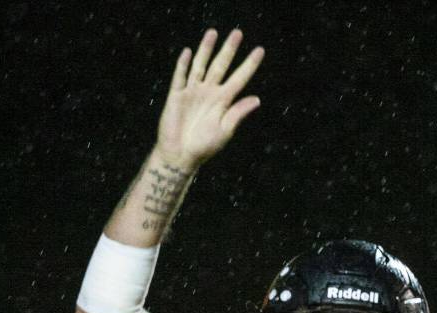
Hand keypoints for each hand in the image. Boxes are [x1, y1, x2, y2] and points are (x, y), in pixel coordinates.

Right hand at [156, 28, 263, 172]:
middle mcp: (209, 93)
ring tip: (213, 33)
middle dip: (229, 50)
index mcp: (223, 102)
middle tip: (238, 33)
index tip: (260, 51)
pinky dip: (184, 65)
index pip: (239, 79)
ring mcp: (192, 92)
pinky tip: (189, 52)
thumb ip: (238, 113)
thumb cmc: (204, 147)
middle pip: (220, 66)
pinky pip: (180, 77)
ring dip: (206, 50)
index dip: (249, 65)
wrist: (181, 156)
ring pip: (201, 66)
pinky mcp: (176, 96)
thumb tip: (257, 99)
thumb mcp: (225, 130)